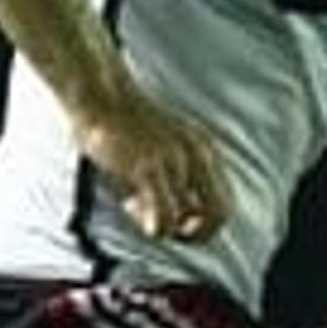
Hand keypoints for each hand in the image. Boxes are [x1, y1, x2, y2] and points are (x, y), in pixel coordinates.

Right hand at [73, 75, 234, 244]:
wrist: (100, 93)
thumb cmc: (124, 126)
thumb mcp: (160, 151)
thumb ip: (173, 184)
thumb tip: (164, 226)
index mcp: (205, 150)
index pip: (225, 201)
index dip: (206, 224)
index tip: (180, 225)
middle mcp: (197, 155)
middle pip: (220, 214)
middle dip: (198, 234)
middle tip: (170, 233)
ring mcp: (174, 162)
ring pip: (187, 219)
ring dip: (165, 227)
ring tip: (136, 207)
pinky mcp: (149, 168)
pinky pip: (164, 216)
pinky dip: (154, 226)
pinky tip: (130, 206)